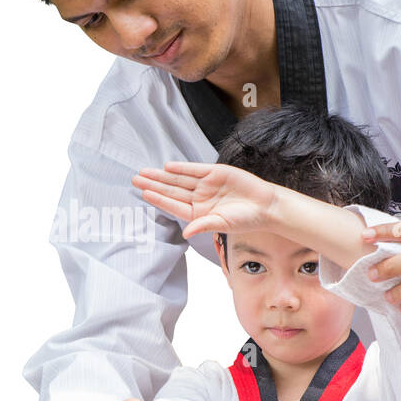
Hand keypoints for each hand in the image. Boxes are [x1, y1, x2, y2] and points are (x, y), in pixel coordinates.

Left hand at [131, 161, 281, 238]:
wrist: (266, 206)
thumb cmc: (246, 219)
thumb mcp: (223, 224)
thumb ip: (203, 226)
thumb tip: (187, 233)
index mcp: (198, 213)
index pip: (173, 205)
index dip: (158, 199)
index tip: (144, 193)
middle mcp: (199, 198)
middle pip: (171, 190)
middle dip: (153, 184)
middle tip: (134, 179)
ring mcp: (206, 185)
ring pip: (179, 179)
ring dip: (162, 175)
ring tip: (145, 171)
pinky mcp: (216, 173)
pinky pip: (195, 169)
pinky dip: (182, 168)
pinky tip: (168, 166)